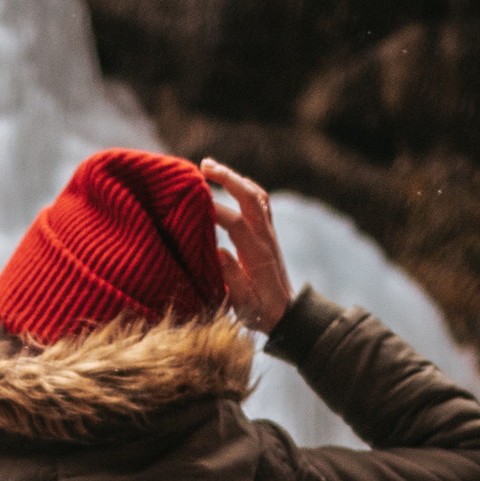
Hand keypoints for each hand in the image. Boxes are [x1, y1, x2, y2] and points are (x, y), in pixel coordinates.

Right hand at [197, 158, 292, 334]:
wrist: (287, 314)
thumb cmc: (261, 312)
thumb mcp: (245, 303)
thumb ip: (232, 278)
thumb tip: (218, 252)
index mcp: (257, 254)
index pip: (235, 223)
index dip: (215, 210)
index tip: (192, 205)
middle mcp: (265, 237)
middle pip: (250, 197)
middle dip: (227, 178)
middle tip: (202, 166)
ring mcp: (269, 232)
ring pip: (256, 195)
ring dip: (235, 178)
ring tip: (210, 168)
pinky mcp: (268, 233)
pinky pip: (260, 201)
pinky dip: (244, 187)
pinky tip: (229, 183)